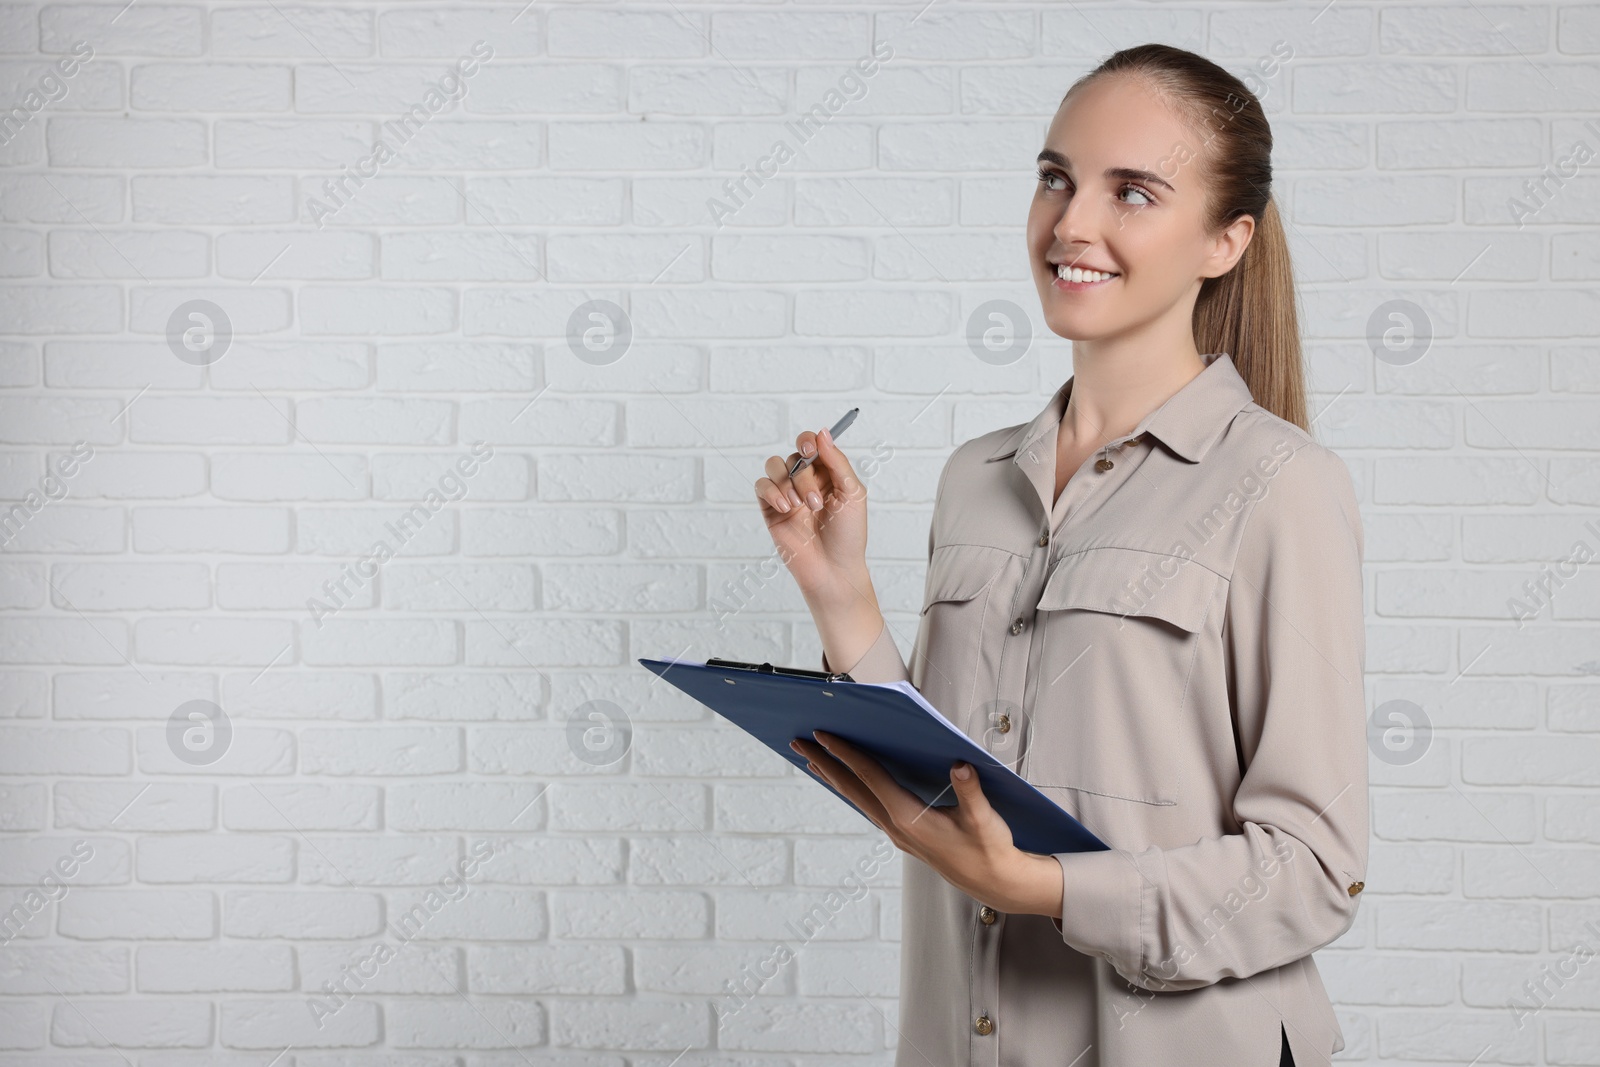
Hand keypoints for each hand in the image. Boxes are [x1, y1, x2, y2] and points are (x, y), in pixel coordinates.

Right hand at [755, 427, 871, 600]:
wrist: (833, 570)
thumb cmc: (849, 535)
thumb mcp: (852, 494)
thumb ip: (838, 462)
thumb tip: (823, 432)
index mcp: (828, 473)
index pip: (812, 444)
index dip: (808, 441)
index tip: (809, 449)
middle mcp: (806, 481)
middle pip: (793, 457)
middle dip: (803, 476)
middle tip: (814, 502)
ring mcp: (787, 495)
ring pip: (774, 467)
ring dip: (787, 483)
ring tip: (799, 507)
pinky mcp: (771, 510)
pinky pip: (761, 486)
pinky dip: (771, 491)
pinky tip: (785, 508)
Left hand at [790, 731, 1063, 917]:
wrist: (997, 883)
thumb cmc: (991, 851)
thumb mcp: (985, 820)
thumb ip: (971, 792)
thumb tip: (960, 765)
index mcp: (909, 819)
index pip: (870, 778)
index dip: (847, 754)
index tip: (824, 735)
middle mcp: (897, 827)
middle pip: (853, 789)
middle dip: (825, 763)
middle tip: (799, 741)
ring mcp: (898, 833)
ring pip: (857, 800)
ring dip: (834, 778)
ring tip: (812, 759)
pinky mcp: (904, 835)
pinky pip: (869, 807)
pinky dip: (853, 790)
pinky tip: (847, 783)